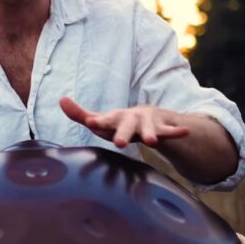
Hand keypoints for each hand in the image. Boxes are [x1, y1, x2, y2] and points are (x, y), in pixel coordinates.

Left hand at [59, 97, 188, 147]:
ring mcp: (146, 123)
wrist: (149, 116)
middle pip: (125, 126)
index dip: (98, 121)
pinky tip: (184, 132)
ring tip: (151, 141)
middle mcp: (130, 118)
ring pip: (148, 130)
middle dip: (122, 133)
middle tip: (118, 143)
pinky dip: (176, 132)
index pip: (104, 120)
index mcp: (114, 118)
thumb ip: (80, 113)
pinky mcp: (161, 128)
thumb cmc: (118, 122)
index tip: (91, 122)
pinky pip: (169, 131)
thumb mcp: (101, 119)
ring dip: (149, 134)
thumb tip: (60, 99)